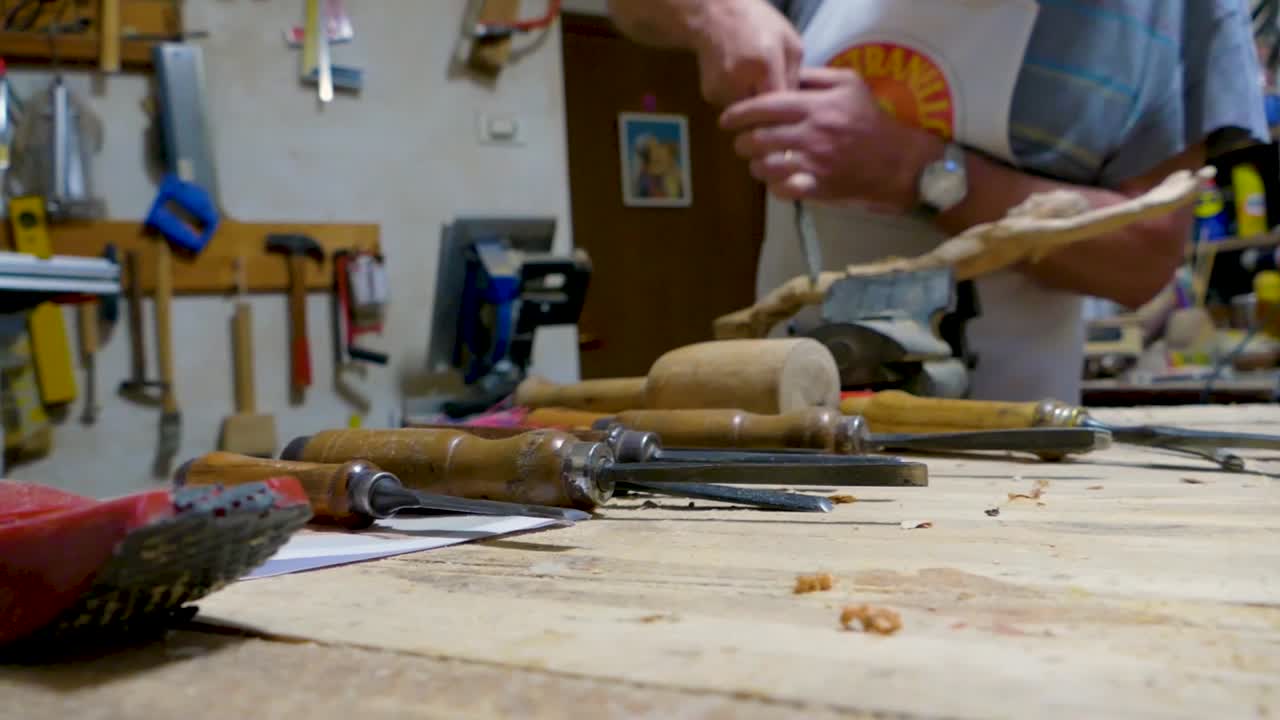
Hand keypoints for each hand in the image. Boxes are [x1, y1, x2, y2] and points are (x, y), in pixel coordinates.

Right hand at [690, 0, 802, 104]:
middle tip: (775, 99)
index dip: (786, 113)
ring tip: (755, 83)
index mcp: (764, 65)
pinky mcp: (710, 94)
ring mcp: (721, 89)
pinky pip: (732, 106)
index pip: (778, 106)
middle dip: (770, 112)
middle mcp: (739, 80)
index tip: (791, 113)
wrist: (715, 15)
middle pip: (762, 115)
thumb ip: (795, 75)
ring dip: (754, 105)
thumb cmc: (758, 24)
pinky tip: (739, 80)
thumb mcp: (789, 41)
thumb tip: (793, 105)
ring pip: (747, 114)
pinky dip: (739, 99)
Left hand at [719, 66, 943, 207]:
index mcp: (815, 108)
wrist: (896, 161)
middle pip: (757, 139)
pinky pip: (780, 190)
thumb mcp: (849, 84)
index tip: (726, 119)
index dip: (738, 113)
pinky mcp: (816, 188)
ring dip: (755, 165)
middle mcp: (810, 135)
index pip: (764, 108)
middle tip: (742, 142)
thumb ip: (814, 77)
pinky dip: (772, 186)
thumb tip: (782, 77)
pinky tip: (777, 180)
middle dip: (741, 142)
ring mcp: (812, 164)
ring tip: (758, 161)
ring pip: (764, 167)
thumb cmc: (870, 120)